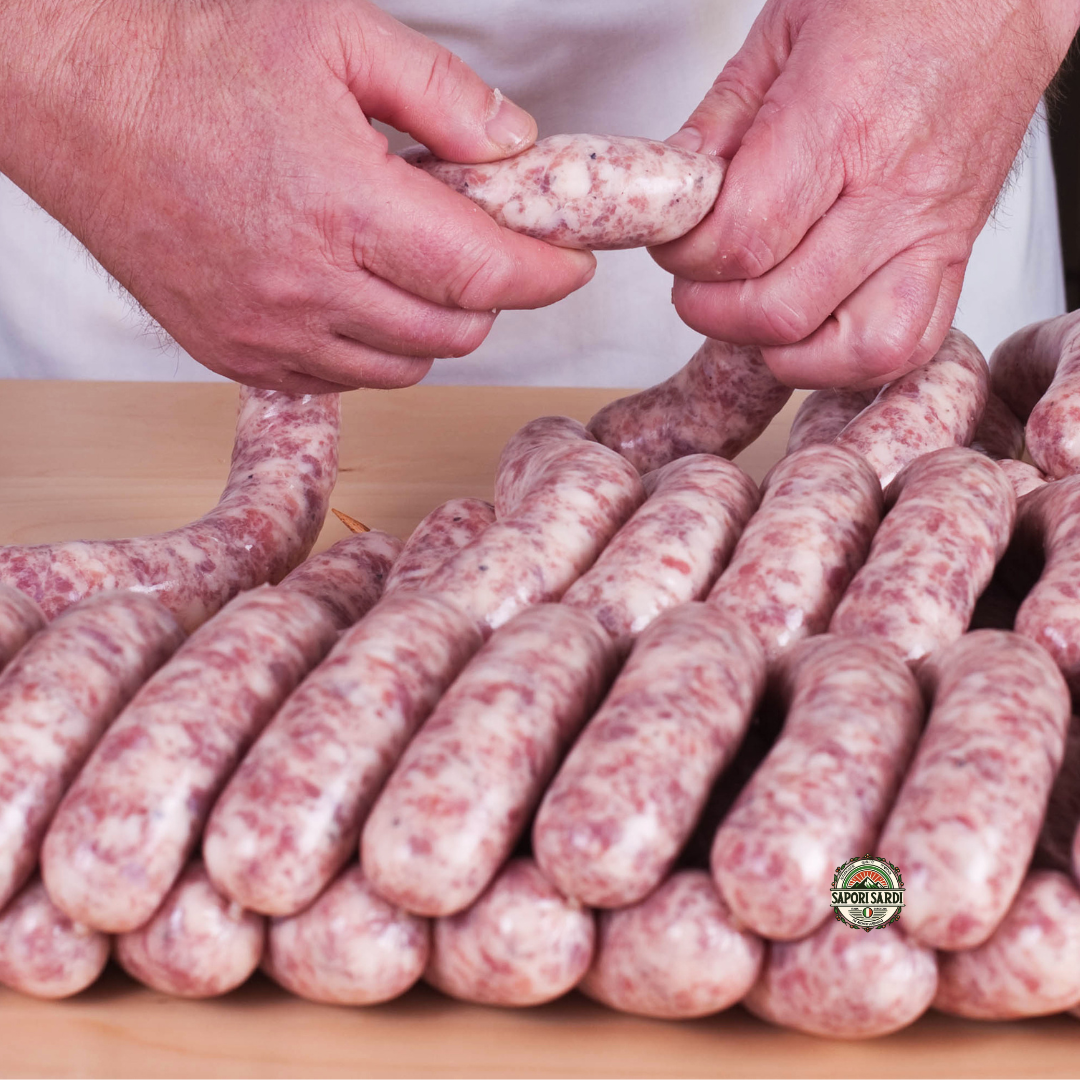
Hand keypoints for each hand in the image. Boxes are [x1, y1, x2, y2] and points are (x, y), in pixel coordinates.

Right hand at [0, 0, 594, 391]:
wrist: (76, 98)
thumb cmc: (189, 57)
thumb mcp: (335, 33)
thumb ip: (442, 95)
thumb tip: (513, 146)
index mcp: (342, 206)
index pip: (484, 274)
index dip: (545, 275)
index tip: (570, 264)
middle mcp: (307, 287)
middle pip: (452, 333)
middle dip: (492, 297)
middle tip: (489, 250)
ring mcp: (267, 333)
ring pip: (402, 367)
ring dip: (433, 327)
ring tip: (417, 267)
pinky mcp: (235, 355)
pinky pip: (339, 381)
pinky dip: (371, 350)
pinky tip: (358, 297)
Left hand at [652, 0, 1079, 387]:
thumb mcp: (784, 31)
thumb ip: (719, 122)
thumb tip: (675, 192)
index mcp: (840, 123)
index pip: (740, 240)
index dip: (685, 256)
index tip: (675, 239)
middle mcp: (893, 191)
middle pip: (780, 310)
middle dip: (714, 309)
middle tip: (701, 278)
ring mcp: (931, 233)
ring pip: (851, 352)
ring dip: (782, 349)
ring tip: (755, 311)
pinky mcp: (954, 256)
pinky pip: (908, 346)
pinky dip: (849, 361)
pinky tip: (814, 328)